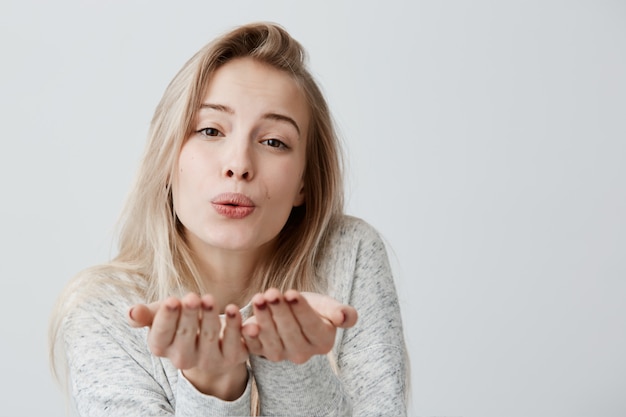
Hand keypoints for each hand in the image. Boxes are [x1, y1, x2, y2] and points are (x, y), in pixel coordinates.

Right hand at [128, 293, 247, 399]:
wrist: (208, 341)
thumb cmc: (179, 321)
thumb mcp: (161, 315)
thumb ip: (146, 315)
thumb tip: (132, 312)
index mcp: (161, 346)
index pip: (161, 334)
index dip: (167, 318)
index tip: (172, 300)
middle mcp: (183, 358)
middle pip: (185, 336)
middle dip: (189, 315)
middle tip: (192, 297)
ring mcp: (208, 361)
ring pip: (208, 338)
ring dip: (210, 317)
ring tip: (210, 298)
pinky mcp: (231, 358)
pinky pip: (232, 343)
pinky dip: (233, 326)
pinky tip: (233, 309)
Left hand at [241, 289, 356, 363]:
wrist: (291, 317)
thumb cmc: (313, 309)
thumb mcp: (329, 308)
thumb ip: (343, 313)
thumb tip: (344, 317)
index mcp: (323, 342)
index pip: (311, 325)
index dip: (301, 310)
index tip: (291, 293)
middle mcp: (302, 353)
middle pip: (290, 331)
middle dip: (280, 311)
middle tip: (272, 293)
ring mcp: (281, 355)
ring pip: (271, 339)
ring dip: (263, 319)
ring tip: (258, 299)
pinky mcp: (261, 352)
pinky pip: (254, 346)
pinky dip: (249, 336)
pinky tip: (245, 323)